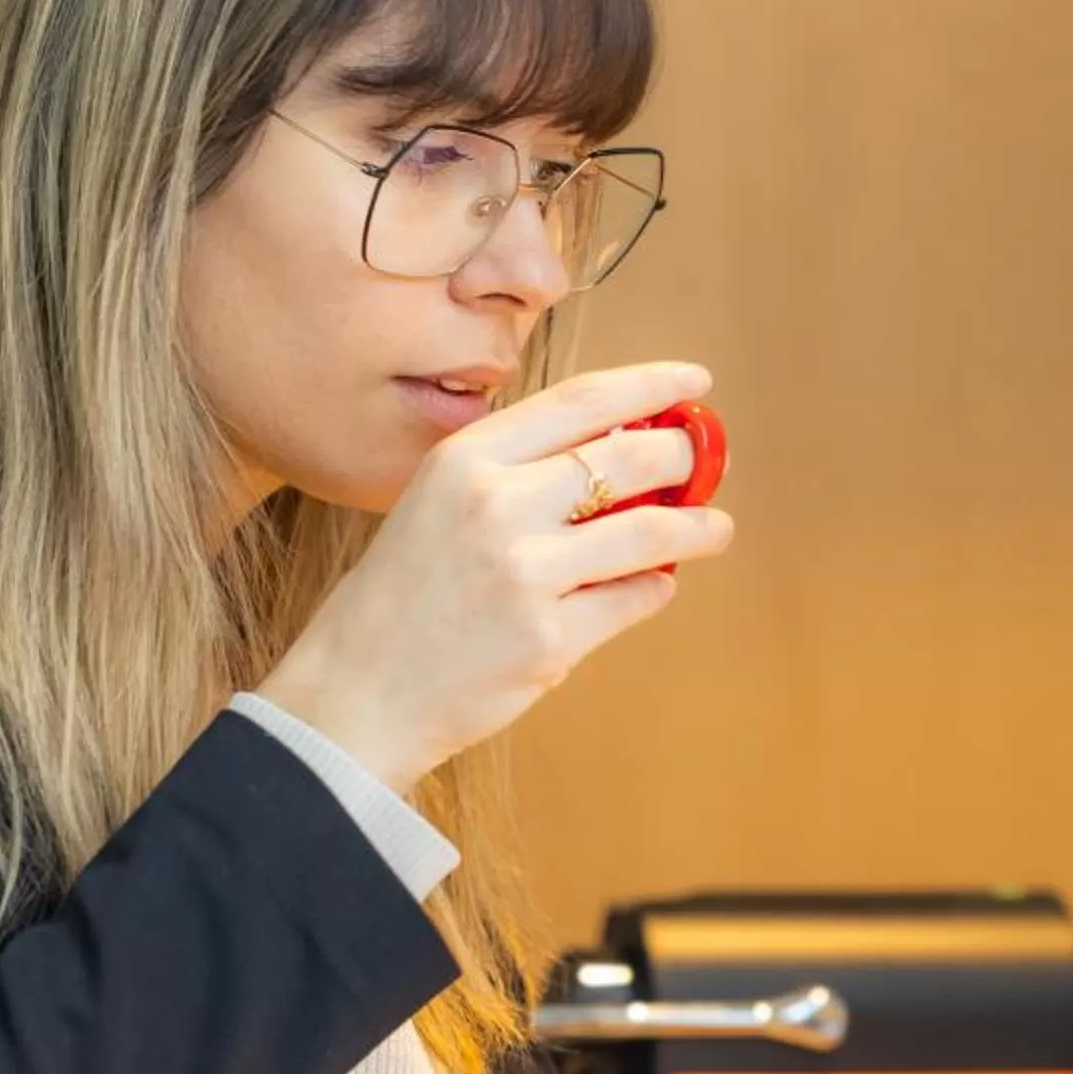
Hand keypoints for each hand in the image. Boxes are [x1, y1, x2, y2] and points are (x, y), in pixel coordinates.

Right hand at [256, 362, 734, 789]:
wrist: (356, 691)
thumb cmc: (406, 596)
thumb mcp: (440, 504)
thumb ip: (518, 471)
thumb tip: (622, 446)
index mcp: (466, 459)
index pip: (582, 401)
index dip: (650, 385)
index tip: (695, 383)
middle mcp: (495, 505)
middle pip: (630, 457)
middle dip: (685, 455)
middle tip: (704, 462)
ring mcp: (524, 572)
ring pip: (651, 531)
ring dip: (698, 527)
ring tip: (716, 529)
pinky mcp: (548, 637)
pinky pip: (633, 599)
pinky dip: (655, 588)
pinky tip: (654, 585)